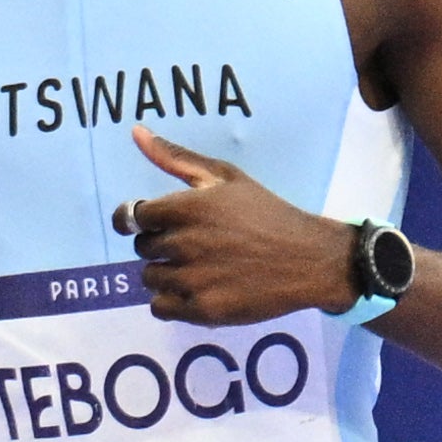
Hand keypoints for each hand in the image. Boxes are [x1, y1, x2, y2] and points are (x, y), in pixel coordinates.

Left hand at [117, 132, 346, 327]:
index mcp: (186, 208)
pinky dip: (171, 301)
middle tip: (195, 247)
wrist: (310, 259)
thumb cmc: (268, 214)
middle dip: (161, 246)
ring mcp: (193, 279)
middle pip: (143, 249)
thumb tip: (135, 132)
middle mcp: (184, 243)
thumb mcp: (227, 177)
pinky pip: (160, 308)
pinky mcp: (203, 309)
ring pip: (150, 279)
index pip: (132, 217)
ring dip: (166, 274)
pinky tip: (195, 291)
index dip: (142, 221)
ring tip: (198, 270)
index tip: (155, 225)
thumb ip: (176, 158)